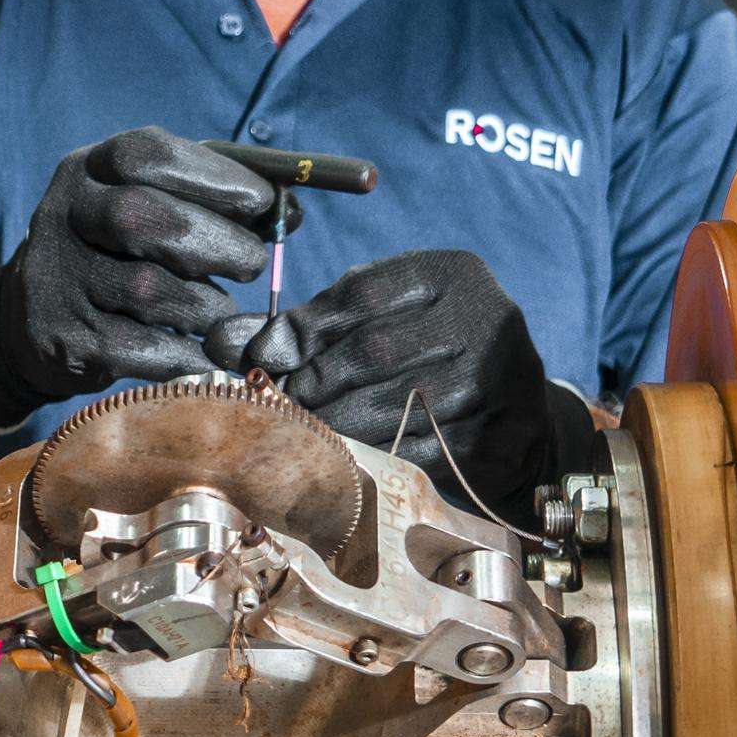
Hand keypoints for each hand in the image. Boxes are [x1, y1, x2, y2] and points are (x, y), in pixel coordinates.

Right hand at [0, 128, 286, 426]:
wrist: (31, 318)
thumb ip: (214, 200)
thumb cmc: (117, 251)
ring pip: (150, 291)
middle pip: (143, 218)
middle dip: (217, 242)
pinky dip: (188, 355)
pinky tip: (204, 355)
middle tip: (251, 263)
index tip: (264, 202)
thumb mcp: (149, 204)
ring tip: (218, 313)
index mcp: (88, 169)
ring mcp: (59, 280)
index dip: (216, 177)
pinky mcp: (67, 339)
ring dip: (206, 305)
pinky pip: (145, 350)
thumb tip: (291, 212)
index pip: (149, 155)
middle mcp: (63, 216)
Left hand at [214, 249, 558, 507]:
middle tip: (274, 408)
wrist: (512, 415)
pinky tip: (347, 464)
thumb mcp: (377, 323)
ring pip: (396, 405)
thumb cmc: (424, 358)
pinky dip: (377, 458)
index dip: (304, 328)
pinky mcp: (506, 431)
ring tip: (300, 437)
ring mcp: (502, 374)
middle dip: (313, 383)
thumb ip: (308, 326)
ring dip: (337, 426)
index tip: (261, 358)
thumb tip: (223, 341)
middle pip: (376, 350)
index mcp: (450, 272)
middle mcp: (484, 314)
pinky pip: (425, 450)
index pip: (363, 293)